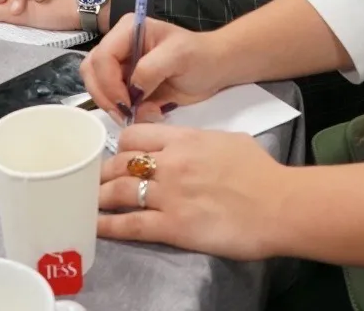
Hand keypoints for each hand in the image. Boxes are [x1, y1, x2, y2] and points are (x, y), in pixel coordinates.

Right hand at [82, 16, 233, 124]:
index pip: (102, 56)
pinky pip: (112, 101)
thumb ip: (150, 69)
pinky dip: (124, 112)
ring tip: (141, 113)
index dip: (109, 82)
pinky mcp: (126, 86)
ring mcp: (121, 67)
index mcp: (128, 30)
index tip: (127, 102)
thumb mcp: (178, 56)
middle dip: (107, 96)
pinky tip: (147, 113)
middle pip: (91, 72)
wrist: (214, 69)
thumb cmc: (200, 56)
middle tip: (127, 113)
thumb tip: (131, 90)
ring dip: (114, 106)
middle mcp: (119, 46)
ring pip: (97, 88)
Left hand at [98, 124, 287, 260]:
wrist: (279, 204)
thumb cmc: (261, 172)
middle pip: (120, 163)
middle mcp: (171, 163)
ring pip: (119, 191)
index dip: (119, 147)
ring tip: (84, 203)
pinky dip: (109, 226)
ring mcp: (170, 194)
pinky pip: (131, 224)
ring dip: (97, 198)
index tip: (114, 156)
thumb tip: (190, 145)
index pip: (135, 135)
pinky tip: (95, 227)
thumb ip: (201, 141)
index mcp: (185, 139)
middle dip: (101, 173)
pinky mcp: (174, 226)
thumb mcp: (229, 141)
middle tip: (91, 182)